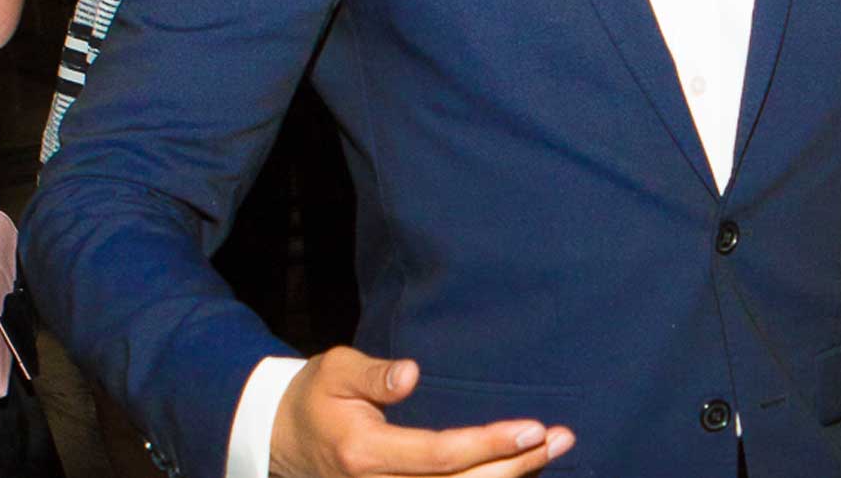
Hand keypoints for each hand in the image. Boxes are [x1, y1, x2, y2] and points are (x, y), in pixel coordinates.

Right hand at [271, 347, 574, 477]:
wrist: (280, 442)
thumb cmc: (315, 398)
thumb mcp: (334, 372)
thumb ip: (373, 375)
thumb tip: (412, 372)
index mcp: (366, 456)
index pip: (441, 455)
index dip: (490, 444)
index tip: (532, 427)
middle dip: (516, 465)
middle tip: (560, 437)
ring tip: (551, 450)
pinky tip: (518, 470)